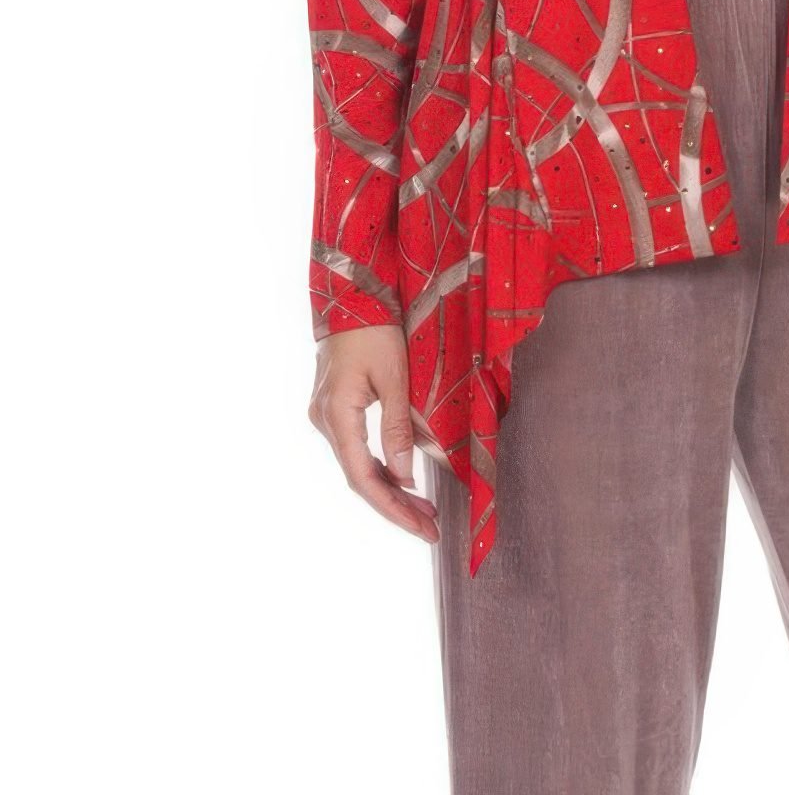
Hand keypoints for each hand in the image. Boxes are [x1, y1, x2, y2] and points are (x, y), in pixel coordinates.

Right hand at [308, 323, 439, 541]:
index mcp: (337, 415)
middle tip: (430, 527)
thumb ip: (398, 428)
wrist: (351, 292)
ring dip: (389, 487)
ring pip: (357, 464)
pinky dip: (379, 466)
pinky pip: (356, 447)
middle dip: (395, 505)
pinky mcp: (333, 407)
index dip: (393, 508)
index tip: (423, 528)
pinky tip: (402, 478)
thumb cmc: (375, 328)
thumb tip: (405, 477)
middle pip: (359, 477)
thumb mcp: (394, 377)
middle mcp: (324, 420)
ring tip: (424, 509)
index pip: (363, 478)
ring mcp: (325, 414)